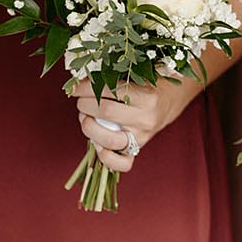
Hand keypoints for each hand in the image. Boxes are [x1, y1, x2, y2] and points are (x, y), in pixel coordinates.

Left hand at [73, 80, 192, 173]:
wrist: (166, 103)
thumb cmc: (143, 87)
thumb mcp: (133, 78)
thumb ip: (110, 79)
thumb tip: (77, 80)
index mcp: (146, 96)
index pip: (109, 90)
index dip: (86, 88)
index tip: (75, 88)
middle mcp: (145, 118)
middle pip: (106, 112)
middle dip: (85, 105)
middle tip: (81, 102)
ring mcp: (141, 137)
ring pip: (109, 139)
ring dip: (89, 128)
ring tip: (85, 119)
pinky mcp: (137, 151)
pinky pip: (122, 163)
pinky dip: (105, 158)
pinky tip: (97, 145)